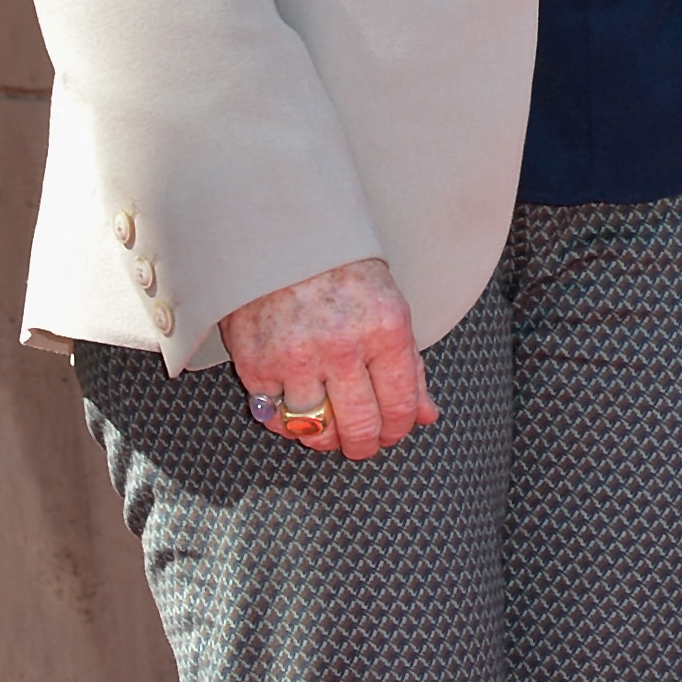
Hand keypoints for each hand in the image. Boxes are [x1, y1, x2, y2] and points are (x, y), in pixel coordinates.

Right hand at [217, 257, 435, 460]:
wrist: (282, 236)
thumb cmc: (342, 268)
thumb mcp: (388, 305)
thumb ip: (408, 365)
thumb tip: (426, 415)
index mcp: (384, 328)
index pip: (400, 404)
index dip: (398, 429)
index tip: (393, 433)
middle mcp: (341, 346)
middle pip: (359, 426)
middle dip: (365, 444)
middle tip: (362, 443)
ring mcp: (295, 357)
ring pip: (315, 429)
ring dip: (325, 438)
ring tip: (329, 429)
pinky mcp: (255, 364)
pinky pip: (275, 417)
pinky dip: (286, 421)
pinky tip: (297, 408)